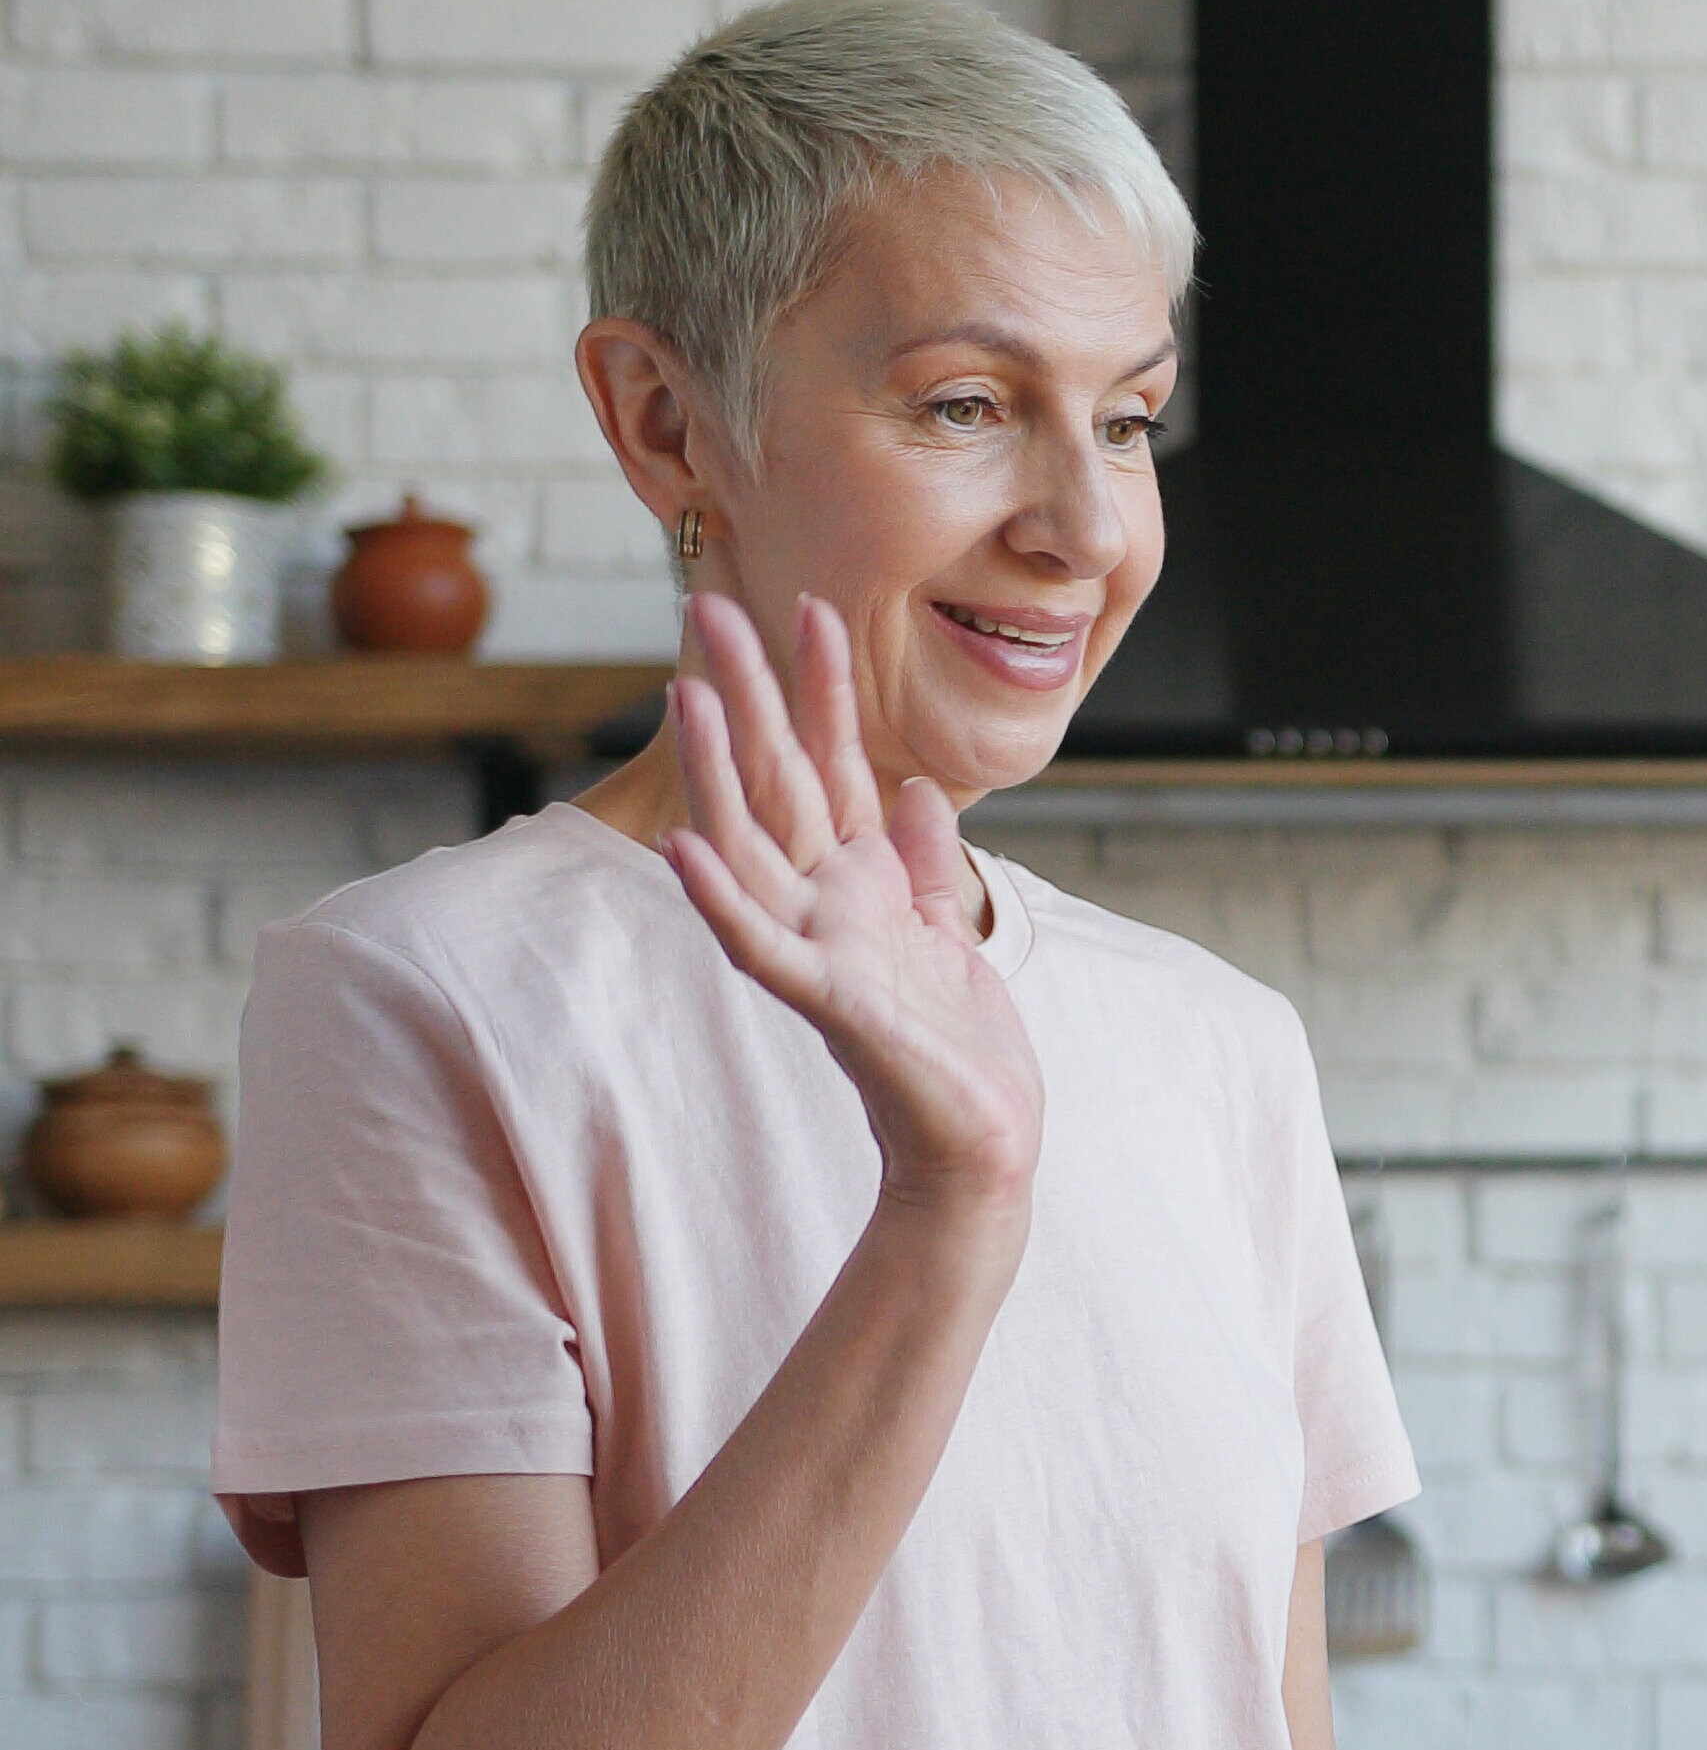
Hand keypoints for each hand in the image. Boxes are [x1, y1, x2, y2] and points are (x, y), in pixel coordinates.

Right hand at [660, 594, 1043, 1212]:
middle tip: (707, 605)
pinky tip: (682, 849)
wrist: (980, 1144)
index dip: (821, 690)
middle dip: (748, 696)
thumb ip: (922, 860)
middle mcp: (826, 906)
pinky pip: (761, 945)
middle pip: (778, 781)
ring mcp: (820, 951)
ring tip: (685, 692)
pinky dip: (721, 899)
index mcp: (862, 884)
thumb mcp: (950, 930)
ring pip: (753, 845)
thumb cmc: (960, 1048)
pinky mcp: (829, 1004)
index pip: (834, 766)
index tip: (810, 608)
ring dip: (717, 771)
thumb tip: (912, 788)